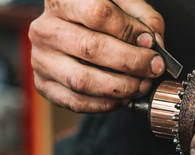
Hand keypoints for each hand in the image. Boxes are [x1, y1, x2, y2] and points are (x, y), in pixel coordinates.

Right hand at [28, 0, 164, 112]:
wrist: (71, 28)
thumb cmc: (100, 15)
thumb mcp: (124, 5)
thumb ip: (143, 20)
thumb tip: (153, 45)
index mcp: (63, 0)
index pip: (98, 14)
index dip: (129, 31)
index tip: (151, 44)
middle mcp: (46, 29)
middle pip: (91, 48)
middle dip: (130, 62)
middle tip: (153, 68)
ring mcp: (41, 58)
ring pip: (82, 80)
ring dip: (119, 87)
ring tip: (141, 85)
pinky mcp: (43, 84)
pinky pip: (75, 101)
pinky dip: (104, 104)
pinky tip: (123, 98)